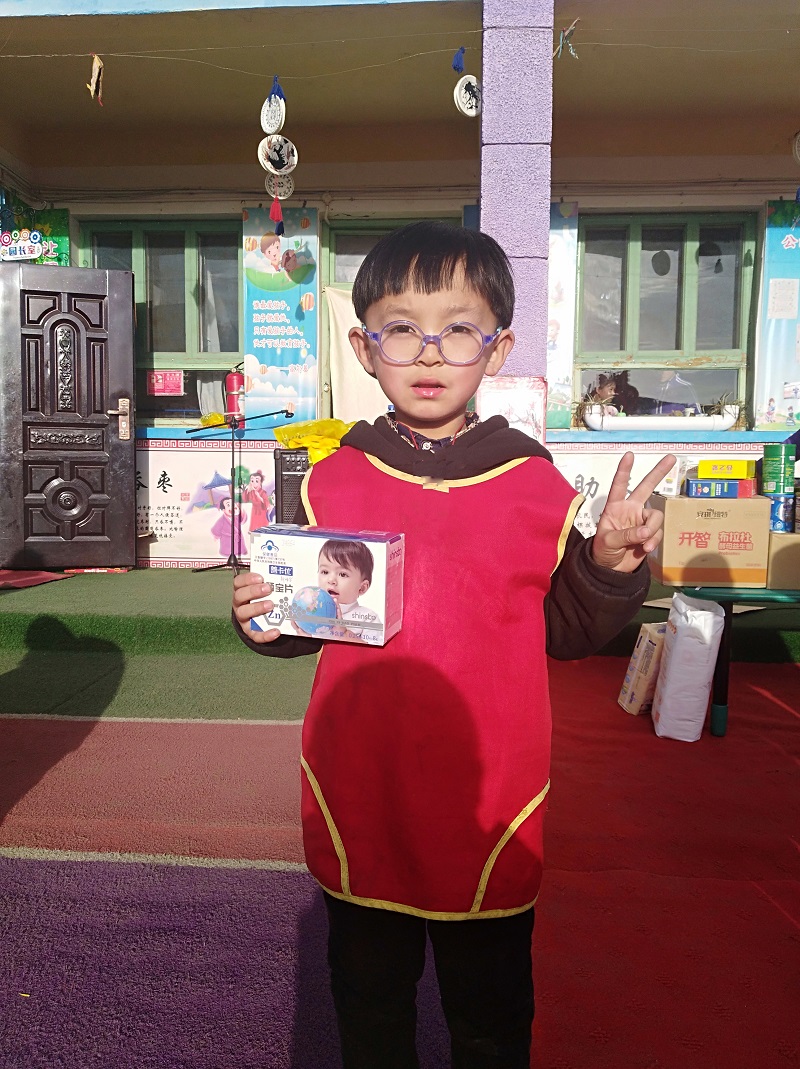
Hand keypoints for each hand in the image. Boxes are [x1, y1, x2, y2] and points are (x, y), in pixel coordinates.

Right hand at [232, 572, 280, 641]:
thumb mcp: (267, 589)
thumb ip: (276, 582)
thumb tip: (298, 575)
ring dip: (256, 608)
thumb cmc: (266, 599)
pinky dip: (265, 634)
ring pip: (243, 613)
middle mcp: (240, 604)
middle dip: (253, 591)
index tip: (260, 577)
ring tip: (271, 605)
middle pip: (239, 596)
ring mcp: (243, 619)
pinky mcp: (250, 632)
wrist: (262, 621)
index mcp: (242, 590)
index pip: (238, 582)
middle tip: (268, 588)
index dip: (247, 579)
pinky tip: (276, 631)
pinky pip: (255, 635)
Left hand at [592, 452, 675, 571]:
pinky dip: (654, 541)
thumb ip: (627, 535)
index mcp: (615, 507)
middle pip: (646, 487)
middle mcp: (630, 510)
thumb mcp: (609, 541)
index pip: (619, 486)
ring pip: (656, 517)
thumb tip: (646, 532)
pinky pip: (657, 533)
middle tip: (672, 458)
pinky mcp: (650, 534)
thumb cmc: (602, 551)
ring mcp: (641, 521)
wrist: (611, 569)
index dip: (624, 470)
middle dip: (659, 472)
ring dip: (652, 530)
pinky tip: (645, 549)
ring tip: (643, 544)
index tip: (629, 455)